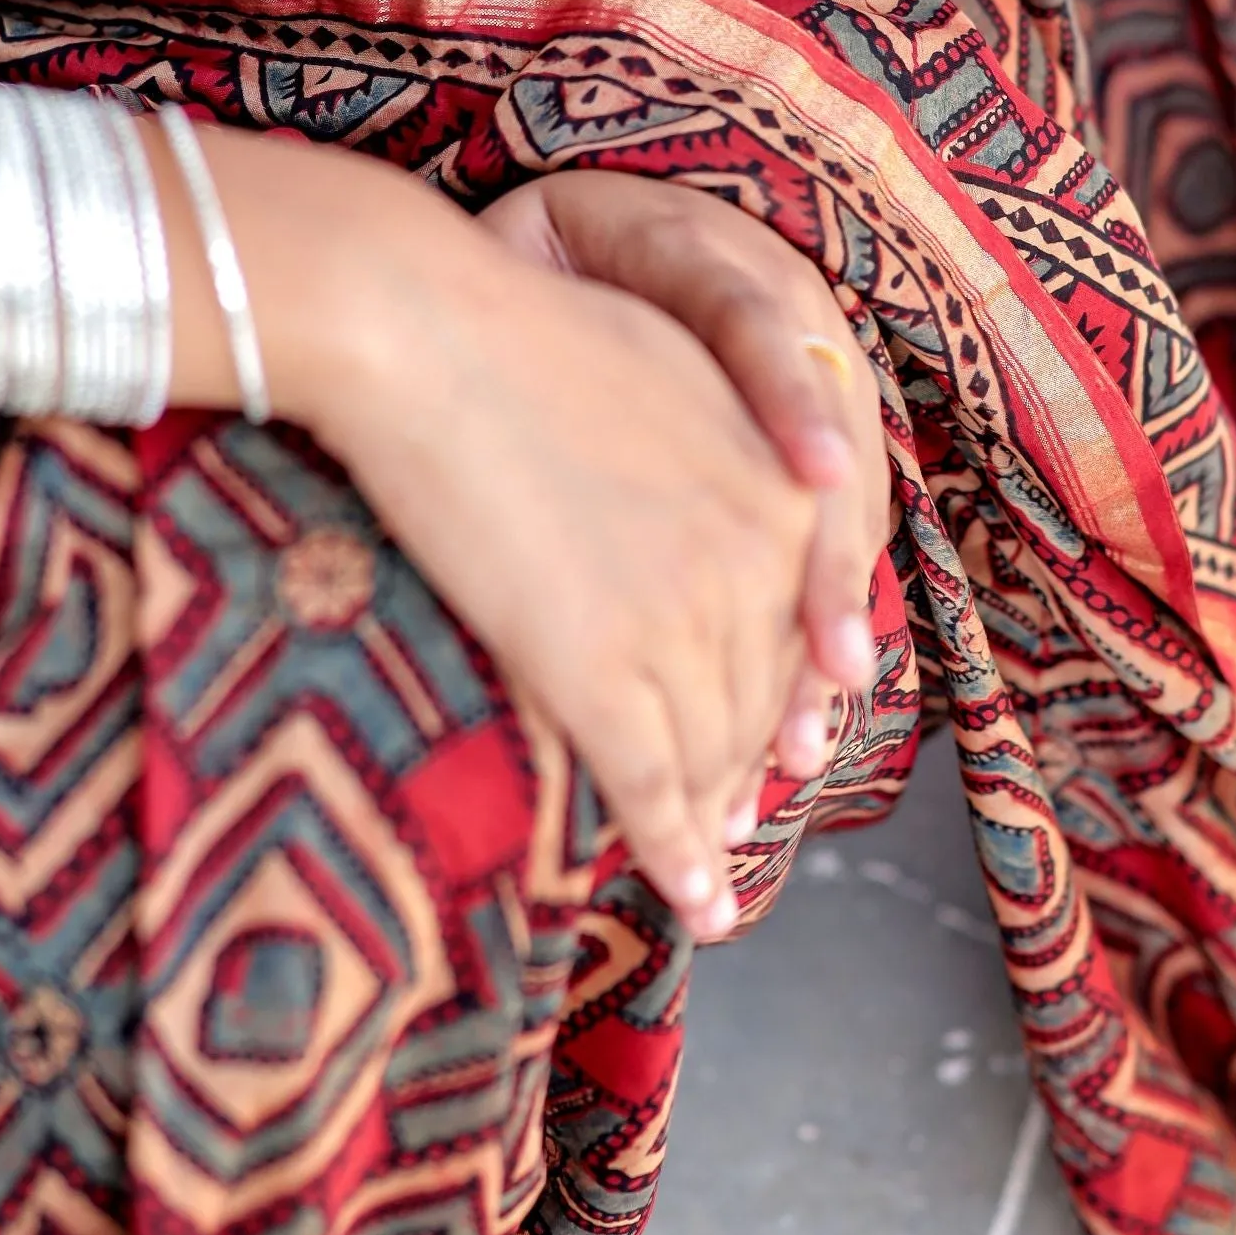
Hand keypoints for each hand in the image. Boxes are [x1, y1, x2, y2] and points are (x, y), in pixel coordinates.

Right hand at [203, 135, 823, 941]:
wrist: (430, 331)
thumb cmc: (525, 338)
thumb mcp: (672, 383)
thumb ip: (716, 458)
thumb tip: (706, 511)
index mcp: (792, 483)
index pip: (804, 621)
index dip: (789, 695)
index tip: (786, 746)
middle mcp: (762, 555)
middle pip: (764, 695)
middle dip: (751, 767)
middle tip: (743, 823)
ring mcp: (684, 616)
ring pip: (714, 748)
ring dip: (716, 822)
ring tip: (715, 877)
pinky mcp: (601, 666)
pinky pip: (653, 783)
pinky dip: (678, 855)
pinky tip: (695, 903)